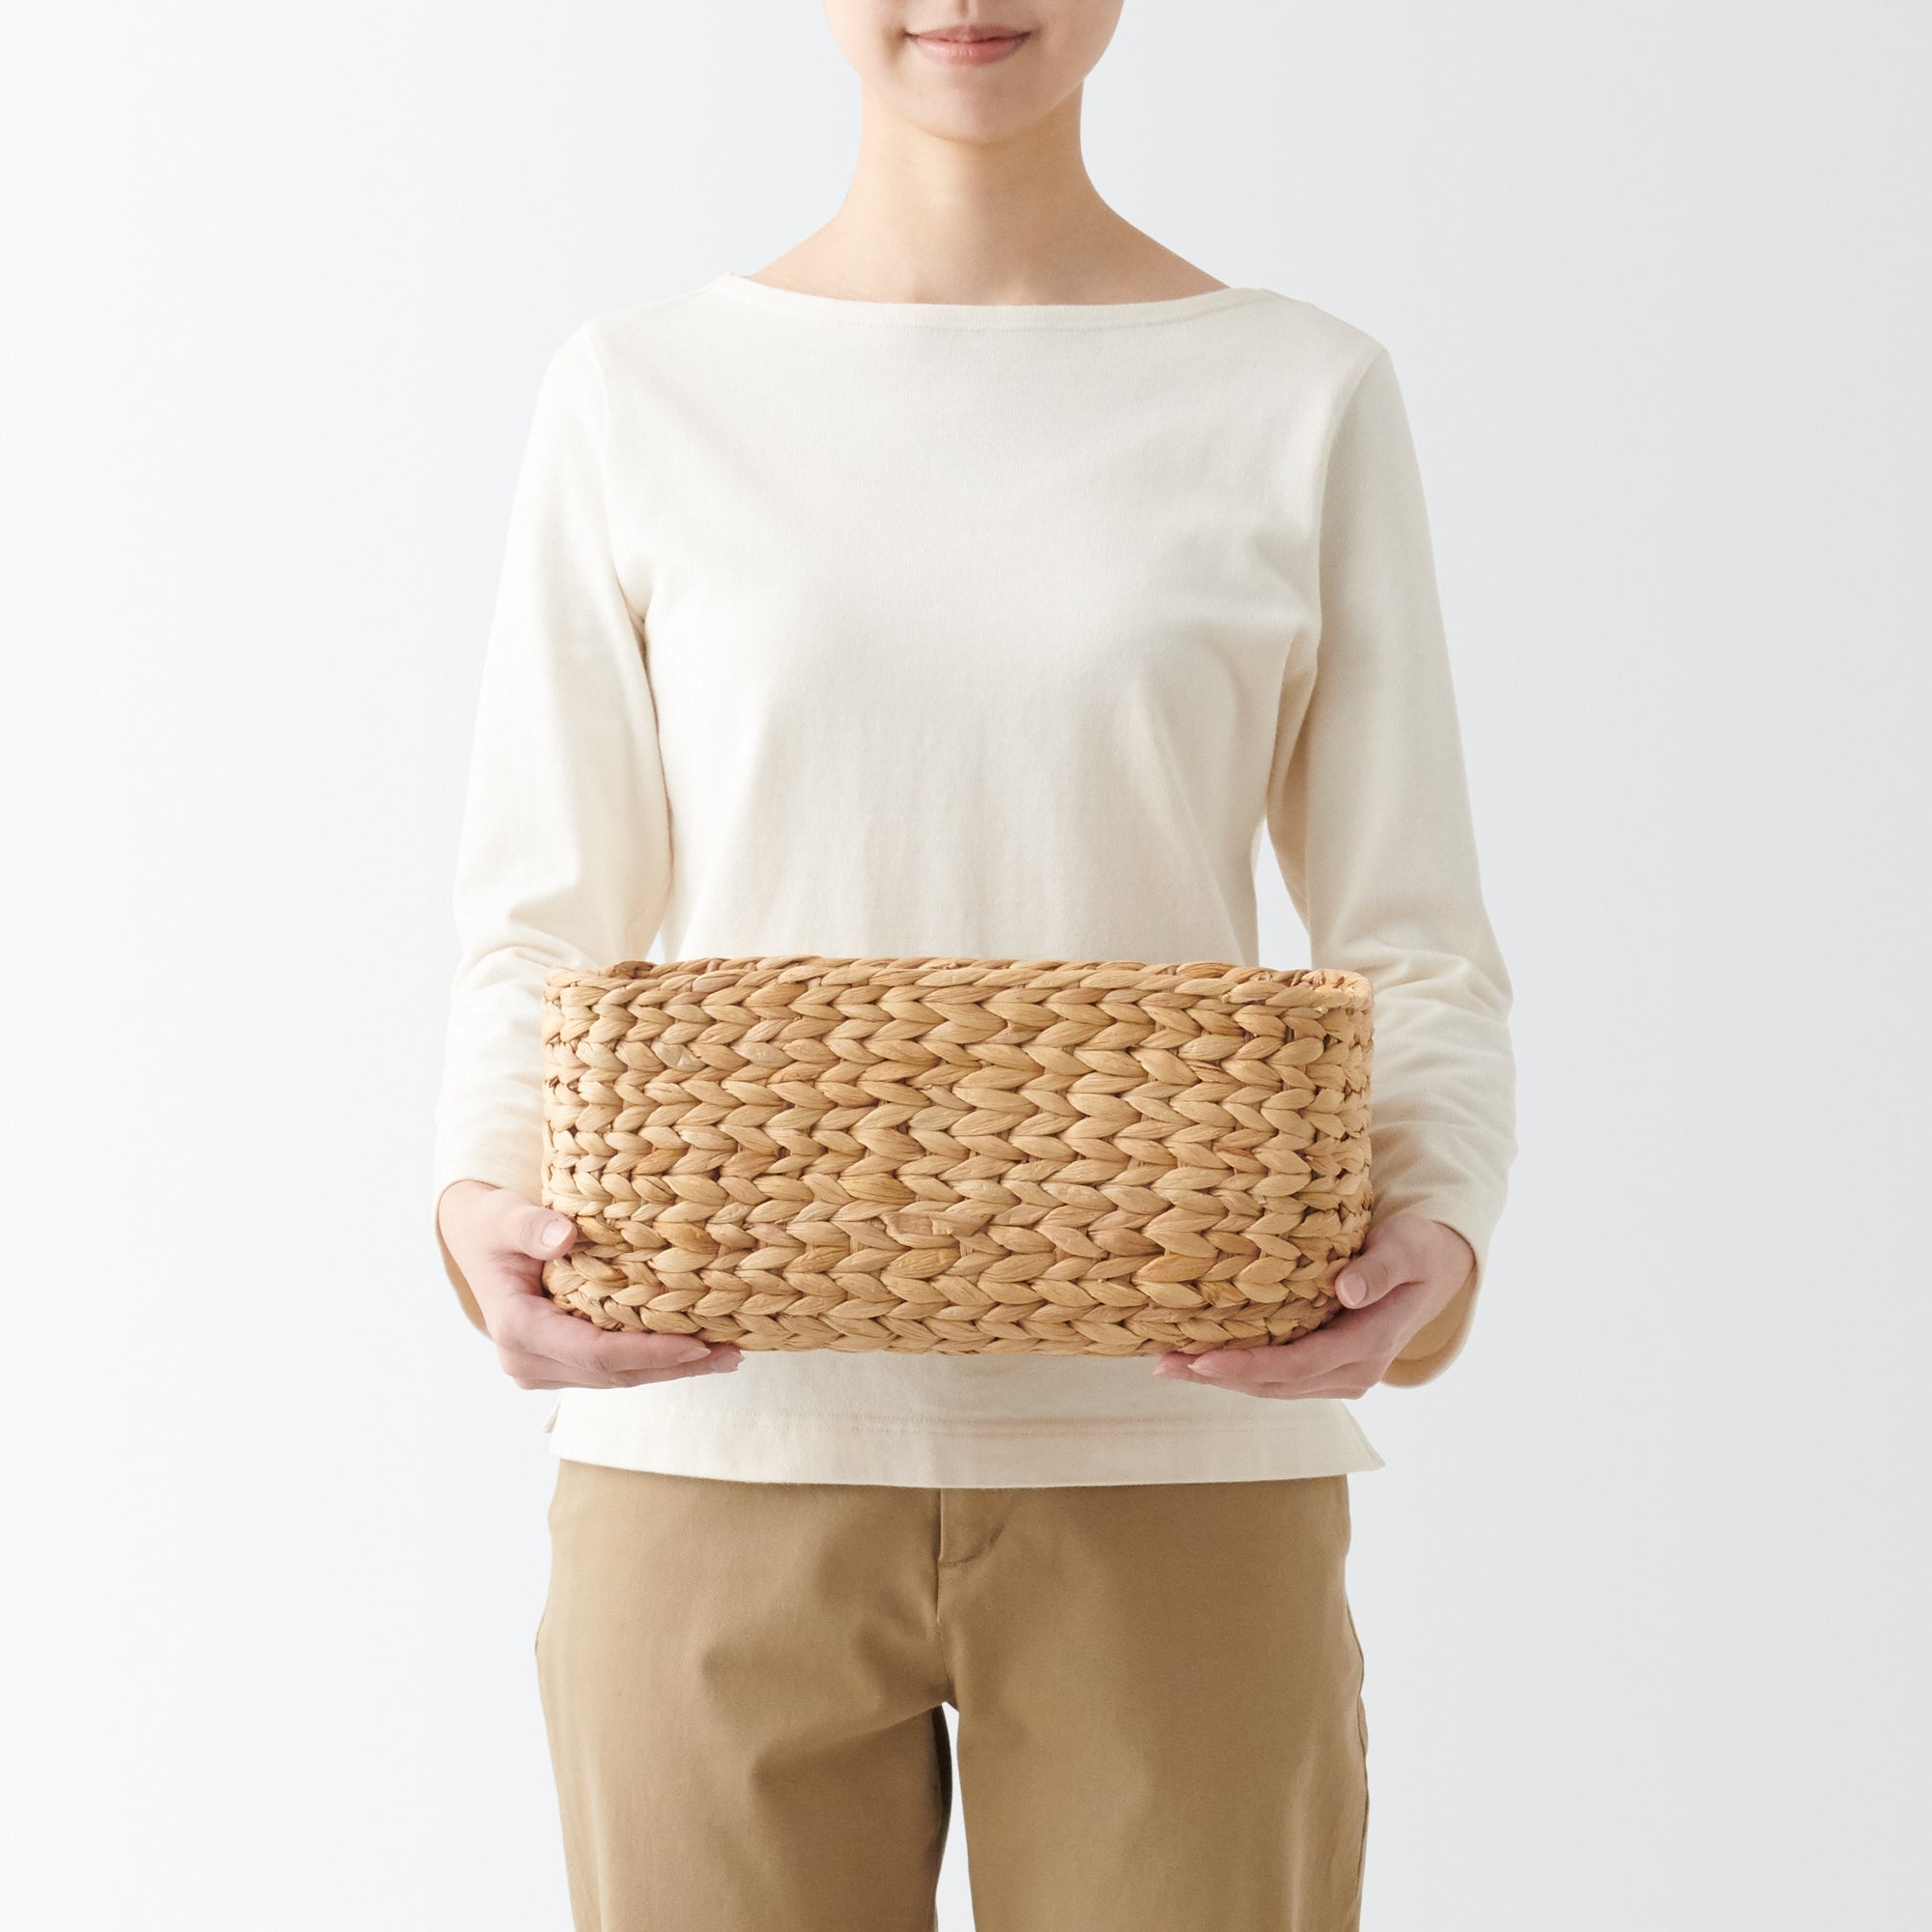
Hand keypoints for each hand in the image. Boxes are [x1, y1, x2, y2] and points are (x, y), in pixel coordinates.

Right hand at [437, 1180, 741, 1389]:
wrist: (476, 1239)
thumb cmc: (492, 1224)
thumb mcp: (504, 1215)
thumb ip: (531, 1226)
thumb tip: (564, 1237)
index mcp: (518, 1330)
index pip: (595, 1352)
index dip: (649, 1352)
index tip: (697, 1344)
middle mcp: (528, 1361)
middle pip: (614, 1373)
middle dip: (674, 1367)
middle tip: (731, 1356)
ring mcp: (541, 1368)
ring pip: (616, 1377)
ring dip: (670, 1369)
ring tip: (726, 1357)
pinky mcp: (557, 1363)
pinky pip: (611, 1368)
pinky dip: (651, 1361)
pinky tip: (693, 1351)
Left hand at [1150, 1213, 1474, 1399]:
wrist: (1438, 1267)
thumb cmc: (1419, 1246)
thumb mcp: (1408, 1247)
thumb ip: (1380, 1268)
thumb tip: (1347, 1291)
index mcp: (1372, 1342)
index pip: (1300, 1363)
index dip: (1249, 1366)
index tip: (1201, 1359)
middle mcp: (1356, 1369)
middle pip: (1278, 1383)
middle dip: (1219, 1377)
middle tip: (1164, 1364)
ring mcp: (1344, 1373)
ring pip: (1275, 1386)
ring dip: (1224, 1379)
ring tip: (1170, 1364)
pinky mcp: (1331, 1366)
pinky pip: (1281, 1376)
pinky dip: (1243, 1370)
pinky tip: (1204, 1357)